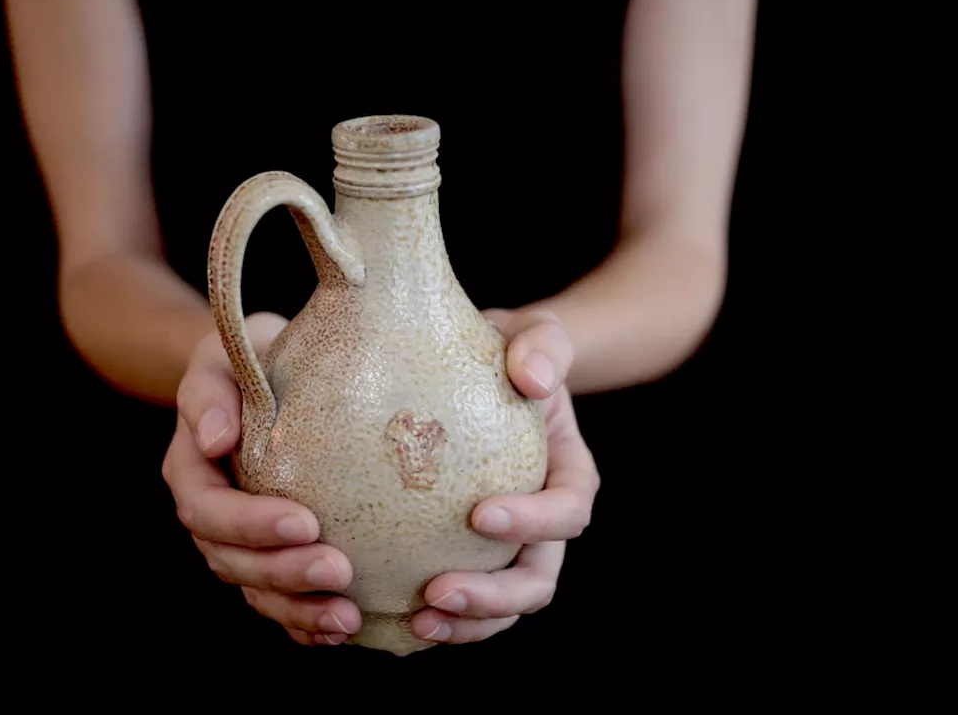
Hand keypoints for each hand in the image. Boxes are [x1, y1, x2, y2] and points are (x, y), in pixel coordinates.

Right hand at [162, 312, 360, 645]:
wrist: (269, 370)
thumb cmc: (251, 354)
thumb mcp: (225, 353)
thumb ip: (211, 388)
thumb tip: (213, 437)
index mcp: (191, 469)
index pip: (209, 509)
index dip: (250, 524)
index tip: (305, 521)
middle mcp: (210, 516)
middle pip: (233, 562)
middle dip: (283, 574)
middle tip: (339, 571)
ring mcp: (240, 544)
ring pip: (257, 592)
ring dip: (299, 610)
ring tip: (348, 619)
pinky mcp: (273, 558)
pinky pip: (282, 604)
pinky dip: (307, 624)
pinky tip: (347, 630)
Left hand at [411, 308, 599, 644]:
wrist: (484, 372)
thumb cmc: (510, 351)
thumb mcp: (536, 334)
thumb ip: (546, 346)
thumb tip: (534, 378)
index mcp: (569, 477)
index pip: (567, 510)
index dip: (534, 523)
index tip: (479, 514)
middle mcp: (543, 525)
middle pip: (536, 581)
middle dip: (494, 597)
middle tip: (437, 593)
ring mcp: (507, 549)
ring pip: (500, 609)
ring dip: (463, 623)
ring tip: (416, 623)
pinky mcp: (466, 558)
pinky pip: (457, 600)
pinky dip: (433, 616)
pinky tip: (389, 616)